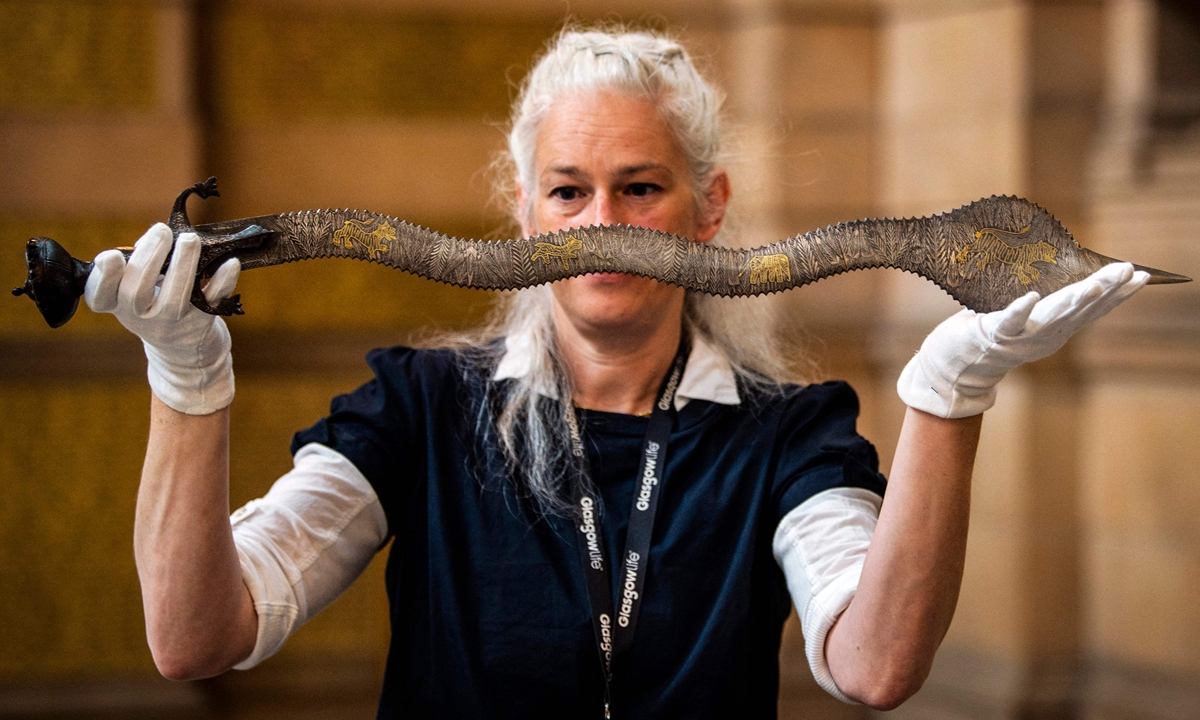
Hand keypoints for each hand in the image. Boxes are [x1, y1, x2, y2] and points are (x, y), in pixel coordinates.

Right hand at [84, 223, 240, 414]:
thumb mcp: (135, 286)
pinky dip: (223, 281)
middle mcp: (140, 317)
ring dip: (183, 265)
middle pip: (136, 293)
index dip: (102, 279)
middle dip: (149, 258)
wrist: (183, 345)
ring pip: (175, 298)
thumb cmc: (154, 301)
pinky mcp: (202, 322)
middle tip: (161, 230)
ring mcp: (172, 323)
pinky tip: (231, 263)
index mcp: (117, 304)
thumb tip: (158, 238)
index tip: (110, 256)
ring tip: (189, 238)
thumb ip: (138, 263)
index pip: (100, 297)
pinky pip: (213, 302)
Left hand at [897, 262, 1148, 418]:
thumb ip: (1044, 304)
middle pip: (1080, 311)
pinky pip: (1008, 321)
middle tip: (1130, 271)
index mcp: (1054, 330)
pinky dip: (1020, 309)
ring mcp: (1020, 337)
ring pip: (1051, 317)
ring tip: (1094, 285)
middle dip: (1106, 291)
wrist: (954, 369)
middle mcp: (1043, 336)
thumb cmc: (988, 336)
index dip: (1118, 295)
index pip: (1093, 310)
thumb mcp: (1026, 320)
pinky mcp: (992, 334)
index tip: (1143, 276)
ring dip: (1073, 301)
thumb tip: (1063, 270)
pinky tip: (1032, 297)